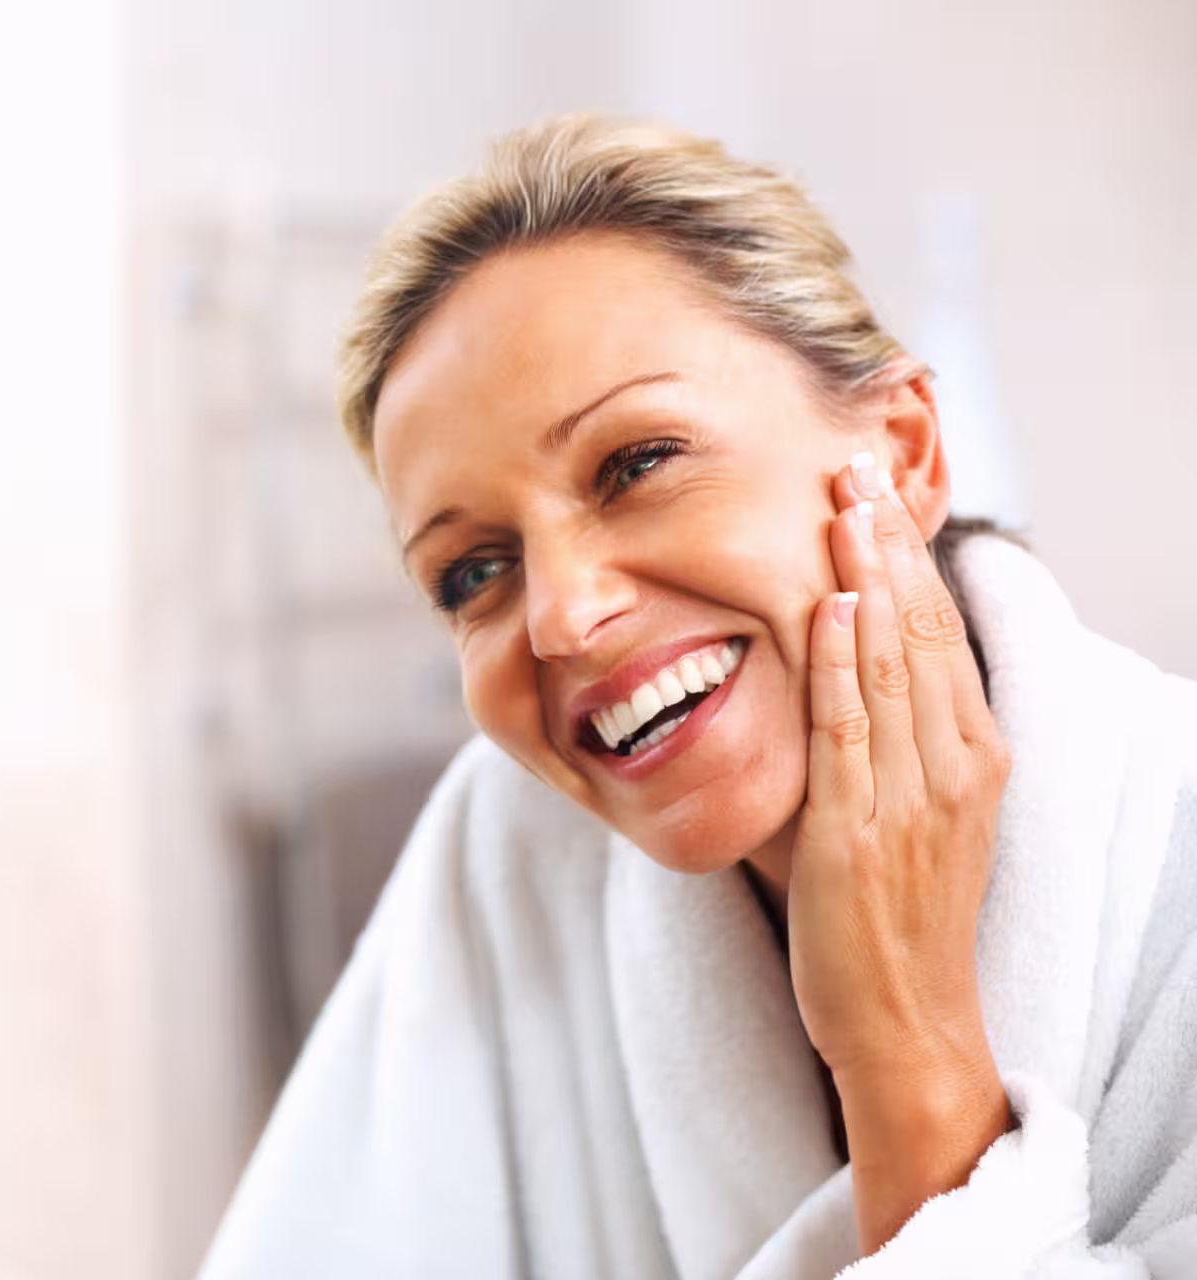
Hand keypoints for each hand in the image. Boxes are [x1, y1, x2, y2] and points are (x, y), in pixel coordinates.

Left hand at [788, 457, 1011, 1249]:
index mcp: (971, 758)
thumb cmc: (892, 920)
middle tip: (856, 465)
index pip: (938, 634)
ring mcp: (913, 801)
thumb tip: (840, 663)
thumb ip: (882, 741)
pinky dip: (847, 665)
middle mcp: (954, 769)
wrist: (906, 1024)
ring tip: (847, 504)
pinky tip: (838, 606)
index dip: (908, 558)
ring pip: (893, 666)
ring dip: (869, 578)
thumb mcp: (905, 814)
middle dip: (888, 544)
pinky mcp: (862, 835)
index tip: (876, 492)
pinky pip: (853, 732)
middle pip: (922, 632)